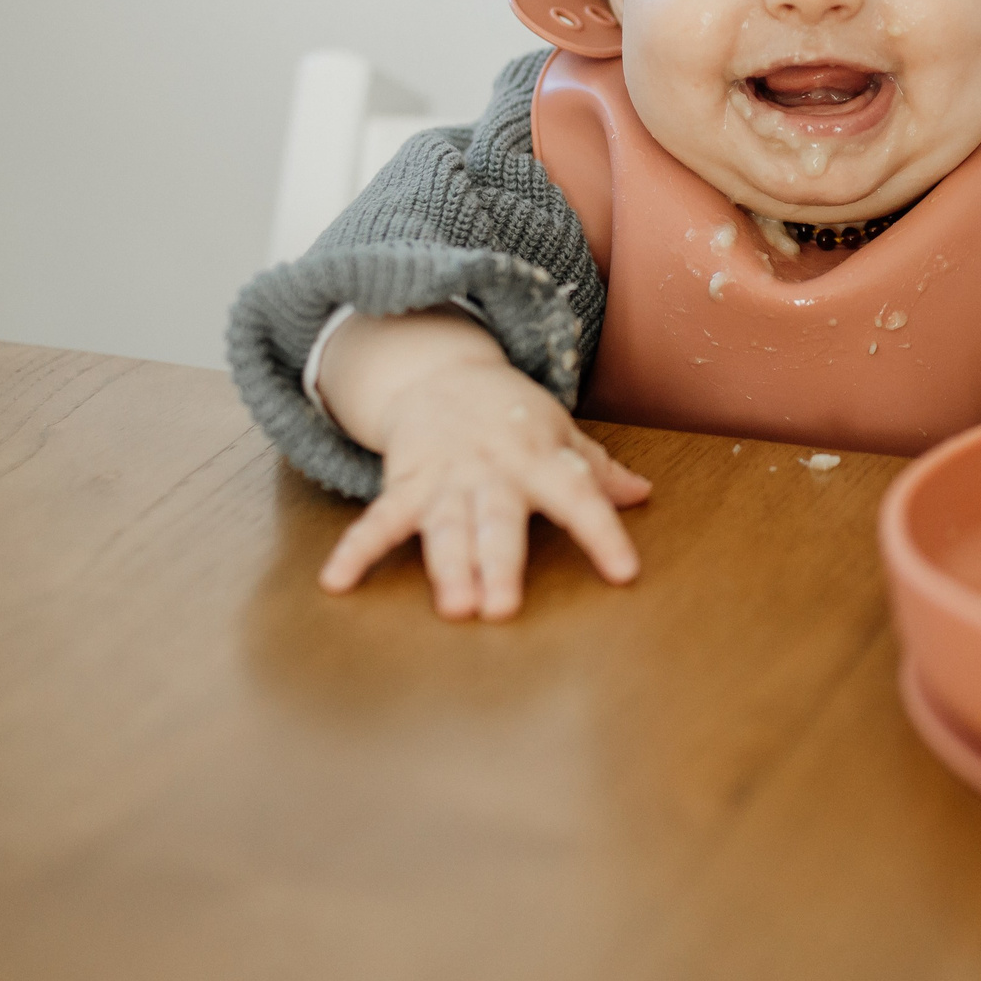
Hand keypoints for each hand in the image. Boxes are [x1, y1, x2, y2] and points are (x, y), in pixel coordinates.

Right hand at [315, 310, 650, 619]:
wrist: (442, 373)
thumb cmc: (511, 413)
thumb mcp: (558, 431)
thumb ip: (596, 468)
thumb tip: (642, 494)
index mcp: (540, 459)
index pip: (580, 497)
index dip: (603, 534)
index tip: (624, 573)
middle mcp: (493, 472)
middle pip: (499, 521)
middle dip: (500, 563)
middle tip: (502, 607)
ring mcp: (446, 479)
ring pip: (447, 527)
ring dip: (449, 566)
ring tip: (455, 606)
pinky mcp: (405, 485)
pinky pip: (379, 521)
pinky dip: (356, 550)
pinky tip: (338, 581)